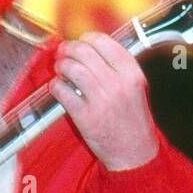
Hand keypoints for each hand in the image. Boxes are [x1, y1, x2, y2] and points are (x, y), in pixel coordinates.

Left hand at [48, 32, 159, 170]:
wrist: (135, 153)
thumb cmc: (132, 120)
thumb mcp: (135, 88)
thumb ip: (118, 68)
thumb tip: (91, 48)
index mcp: (132, 74)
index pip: (105, 42)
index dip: (87, 38)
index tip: (81, 41)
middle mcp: (118, 84)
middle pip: (85, 52)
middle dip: (68, 48)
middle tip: (63, 52)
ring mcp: (101, 100)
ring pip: (72, 69)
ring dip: (61, 65)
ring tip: (60, 68)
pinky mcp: (86, 117)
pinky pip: (63, 92)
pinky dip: (56, 86)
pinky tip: (58, 87)